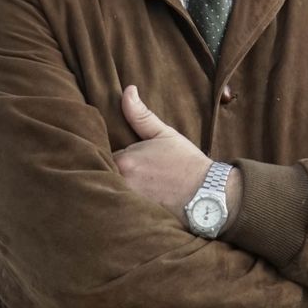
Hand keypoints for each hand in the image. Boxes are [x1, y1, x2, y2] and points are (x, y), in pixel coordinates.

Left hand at [112, 85, 212, 214]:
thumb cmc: (186, 162)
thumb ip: (140, 114)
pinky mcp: (135, 217)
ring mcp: (127, 202)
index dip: (105, 155)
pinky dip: (121, 206)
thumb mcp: (164, 133)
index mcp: (124, 160)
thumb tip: (128, 90)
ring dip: (112, 190)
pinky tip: (129, 206)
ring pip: (109, 192)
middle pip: (102, 176)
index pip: (100, 156)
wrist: (208, 194)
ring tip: (126, 188)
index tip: (114, 157)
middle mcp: (121, 182)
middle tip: (121, 174)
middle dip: (106, 173)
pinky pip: (119, 209)